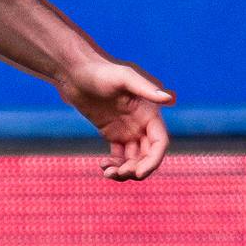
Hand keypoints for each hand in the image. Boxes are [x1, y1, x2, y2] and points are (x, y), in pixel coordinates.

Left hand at [58, 56, 174, 180]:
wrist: (75, 73)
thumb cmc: (100, 71)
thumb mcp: (123, 77)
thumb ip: (145, 88)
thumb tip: (170, 98)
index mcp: (150, 112)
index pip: (160, 142)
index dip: (153, 160)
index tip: (138, 173)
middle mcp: (142, 123)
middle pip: (148, 155)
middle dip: (137, 168)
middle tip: (120, 174)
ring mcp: (128, 130)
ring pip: (133, 159)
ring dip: (125, 170)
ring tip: (108, 173)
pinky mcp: (112, 134)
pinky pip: (119, 156)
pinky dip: (114, 165)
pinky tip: (103, 166)